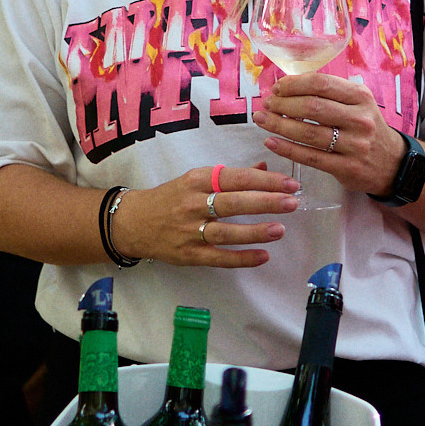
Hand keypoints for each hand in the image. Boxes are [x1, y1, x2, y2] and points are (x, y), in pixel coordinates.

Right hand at [110, 164, 298, 268]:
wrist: (132, 223)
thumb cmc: (170, 198)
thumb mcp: (196, 179)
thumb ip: (231, 176)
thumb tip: (264, 168)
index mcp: (196, 180)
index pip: (235, 177)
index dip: (265, 180)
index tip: (289, 183)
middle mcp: (193, 203)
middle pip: (233, 202)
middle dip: (265, 201)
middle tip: (292, 202)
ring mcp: (189, 231)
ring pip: (226, 231)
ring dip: (255, 231)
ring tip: (280, 229)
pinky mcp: (188, 255)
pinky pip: (218, 257)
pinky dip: (241, 258)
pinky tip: (262, 256)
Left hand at [252, 72, 402, 196]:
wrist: (393, 163)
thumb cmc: (366, 128)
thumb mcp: (358, 104)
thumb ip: (330, 94)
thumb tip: (288, 86)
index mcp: (360, 97)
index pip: (321, 83)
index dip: (294, 84)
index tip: (277, 88)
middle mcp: (359, 119)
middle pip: (312, 107)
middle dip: (283, 104)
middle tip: (267, 104)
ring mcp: (354, 145)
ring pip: (308, 133)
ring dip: (279, 125)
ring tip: (262, 120)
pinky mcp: (347, 168)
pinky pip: (310, 157)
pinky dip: (287, 149)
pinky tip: (271, 142)